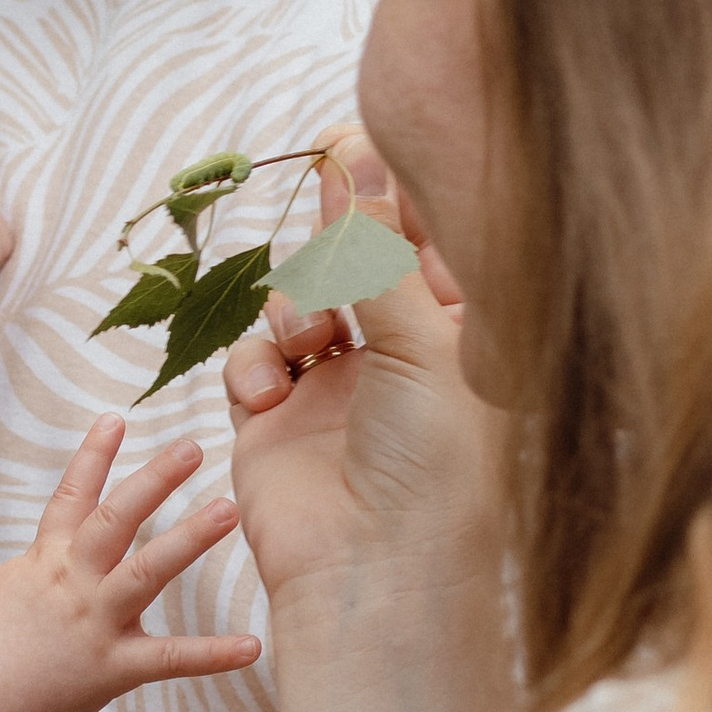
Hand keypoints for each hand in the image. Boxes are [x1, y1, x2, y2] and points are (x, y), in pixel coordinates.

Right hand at [0, 416, 260, 711]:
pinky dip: (213, 655)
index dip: (94, 455)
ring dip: (189, 537)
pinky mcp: (111, 667)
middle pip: (117, 518)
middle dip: (155, 480)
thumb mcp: (8, 588)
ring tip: (228, 510)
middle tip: (193, 448)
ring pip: (147, 571)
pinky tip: (251, 646)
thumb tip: (57, 553)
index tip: (116, 419)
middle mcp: (74, 581)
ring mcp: (94, 621)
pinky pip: (169, 658)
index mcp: (47, 559)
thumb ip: (41, 568)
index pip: (72, 496)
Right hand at [226, 132, 504, 622]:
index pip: (430, 243)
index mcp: (459, 338)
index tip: (372, 137)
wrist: (374, 574)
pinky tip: (270, 397)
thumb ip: (377, 252)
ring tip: (310, 338)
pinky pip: (252, 356)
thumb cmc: (434, 467)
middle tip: (330, 156)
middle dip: (342, 221)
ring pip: (299, 298)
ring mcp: (338, 383)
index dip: (401, 193)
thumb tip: (354, 158)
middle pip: (360, 260)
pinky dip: (255, 365)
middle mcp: (401, 354)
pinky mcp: (278, 415)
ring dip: (296, 305)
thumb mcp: (422, 343)